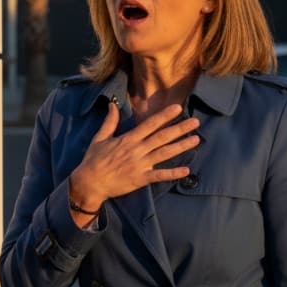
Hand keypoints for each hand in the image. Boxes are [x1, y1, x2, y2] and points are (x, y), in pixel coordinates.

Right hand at [68, 103, 199, 219]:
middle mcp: (137, 150)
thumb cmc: (93, 160)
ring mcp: (140, 165)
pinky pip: (159, 175)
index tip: (178, 108)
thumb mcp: (99, 137)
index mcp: (128, 139)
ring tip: (196, 139)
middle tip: (195, 122)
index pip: (150, 124)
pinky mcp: (141, 179)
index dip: (164, 116)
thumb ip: (109, 121)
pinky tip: (186, 170)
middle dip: (180, 128)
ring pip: (164, 153)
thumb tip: (112, 104)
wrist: (90, 182)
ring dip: (181, 146)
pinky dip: (173, 173)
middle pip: (162, 137)